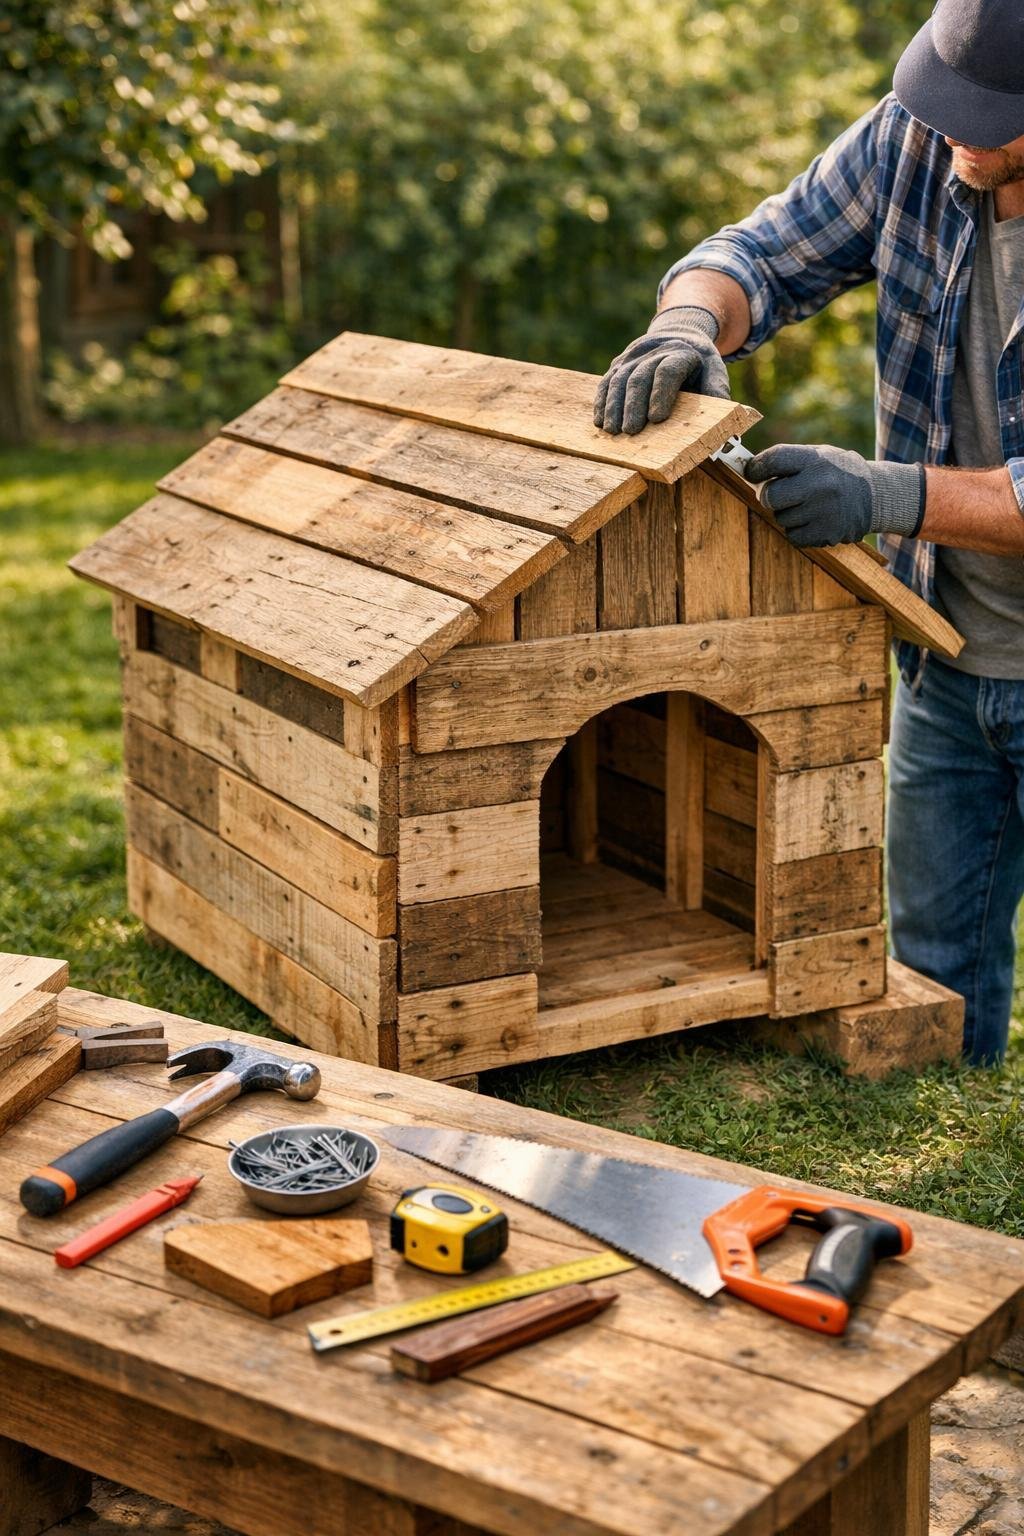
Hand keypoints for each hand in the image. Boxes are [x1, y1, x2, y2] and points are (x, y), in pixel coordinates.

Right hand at [594, 306, 729, 435]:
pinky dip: (602, 401)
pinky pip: (606, 379)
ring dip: (613, 406)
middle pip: (639, 376)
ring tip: (612, 431)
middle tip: (631, 432)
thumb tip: (720, 426)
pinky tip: (600, 421)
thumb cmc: (700, 363)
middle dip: (633, 406)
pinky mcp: (619, 360)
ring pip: (619, 378)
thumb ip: (716, 394)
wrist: (680, 333)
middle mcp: (655, 349)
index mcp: (682, 352)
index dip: (661, 393)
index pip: (667, 370)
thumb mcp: (715, 372)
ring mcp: (633, 353)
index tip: (656, 418)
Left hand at [746, 443, 924, 547]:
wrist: (876, 495)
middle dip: (770, 497)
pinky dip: (798, 531)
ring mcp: (824, 511)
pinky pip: (793, 536)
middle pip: (771, 496)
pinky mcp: (827, 533)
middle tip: (780, 495)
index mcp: (816, 459)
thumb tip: (748, 472)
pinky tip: (814, 520)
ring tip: (809, 505)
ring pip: (781, 518)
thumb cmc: (837, 474)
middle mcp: (820, 484)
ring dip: (788, 514)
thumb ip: (788, 463)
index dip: (757, 468)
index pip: (774, 459)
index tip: (751, 472)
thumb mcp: (819, 456)